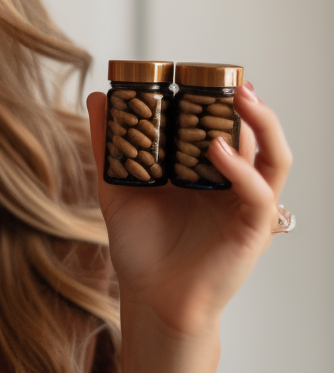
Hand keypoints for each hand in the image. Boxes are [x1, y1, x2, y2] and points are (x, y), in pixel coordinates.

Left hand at [87, 84, 291, 338]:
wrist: (150, 299)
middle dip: (250, 104)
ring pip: (273, 157)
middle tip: (234, 79)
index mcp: (207, 172)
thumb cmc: (140, 248)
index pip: (227, 125)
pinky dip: (241, 169)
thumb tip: (100, 95)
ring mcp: (245, 206)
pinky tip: (218, 151)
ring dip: (263, 125)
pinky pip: (258, 193)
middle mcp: (232, 184)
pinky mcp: (251, 230)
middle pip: (257, 135)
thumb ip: (109, 145)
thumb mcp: (117, 186)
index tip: (204, 74)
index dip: (224, 99)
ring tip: (242, 98)